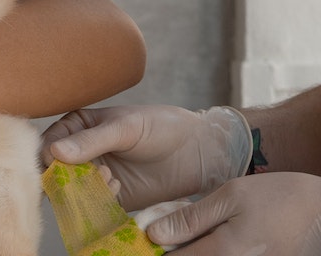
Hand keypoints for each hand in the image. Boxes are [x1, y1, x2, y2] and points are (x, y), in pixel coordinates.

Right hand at [41, 105, 251, 210]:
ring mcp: (94, 176)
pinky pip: (92, 206)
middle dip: (66, 177)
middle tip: (91, 173)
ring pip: (71, 191)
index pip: (47, 145)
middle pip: (54, 172)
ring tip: (109, 178)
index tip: (62, 164)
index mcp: (76, 128)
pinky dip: (98, 201)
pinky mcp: (110, 197)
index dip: (48, 158)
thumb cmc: (161, 127)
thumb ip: (91, 141)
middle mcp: (80, 153)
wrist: (197, 151)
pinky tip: (117, 188)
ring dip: (83, 190)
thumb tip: (54, 152)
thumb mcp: (126, 128)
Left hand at [141, 172, 320, 254]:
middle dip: (173, 249)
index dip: (155, 249)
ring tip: (190, 231)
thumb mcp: (229, 197)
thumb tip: (153, 235)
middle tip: (167, 232)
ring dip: (192, 248)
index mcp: (223, 252)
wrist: (318, 209)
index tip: (143, 237)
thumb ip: (190, 218)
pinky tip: (209, 236)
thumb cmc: (274, 197)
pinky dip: (208, 249)